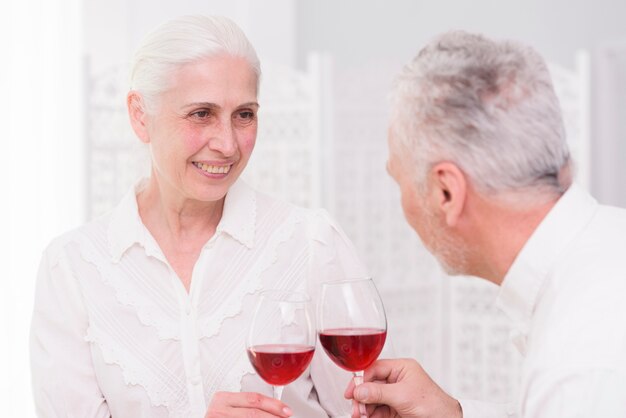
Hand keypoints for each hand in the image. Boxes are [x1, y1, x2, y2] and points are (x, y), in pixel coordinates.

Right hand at [205, 391, 291, 417]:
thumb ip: (244, 406)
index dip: (273, 404)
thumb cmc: (217, 417)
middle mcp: (218, 410)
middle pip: (253, 412)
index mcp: (222, 398)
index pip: (253, 398)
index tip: (286, 410)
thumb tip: (271, 410)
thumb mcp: (227, 408)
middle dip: (273, 416)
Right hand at [344, 359, 461, 417]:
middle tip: (356, 407)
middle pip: (371, 384)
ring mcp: (396, 394)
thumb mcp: (402, 395)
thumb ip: (379, 392)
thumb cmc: (433, 404)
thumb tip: (360, 390)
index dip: (361, 379)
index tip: (352, 391)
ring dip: (364, 407)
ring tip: (360, 415)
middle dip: (362, 396)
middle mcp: (397, 379)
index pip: (375, 368)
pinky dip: (370, 414)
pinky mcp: (395, 408)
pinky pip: (377, 409)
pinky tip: (366, 417)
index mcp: (402, 368)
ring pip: (372, 398)